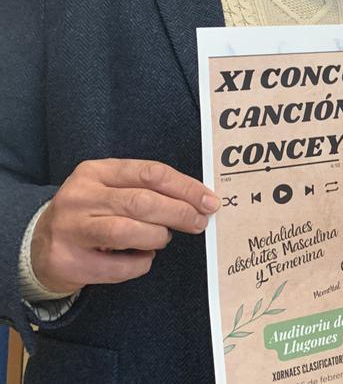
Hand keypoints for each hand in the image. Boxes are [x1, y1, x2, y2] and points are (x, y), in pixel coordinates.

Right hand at [30, 159, 218, 293]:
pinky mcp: (68, 260)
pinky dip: (141, 264)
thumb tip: (199, 200)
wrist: (38, 245)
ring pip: (129, 232)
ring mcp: (71, 229)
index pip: (150, 173)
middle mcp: (80, 196)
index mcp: (95, 171)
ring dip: (157, 237)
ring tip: (162, 239)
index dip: (186, 187)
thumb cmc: (90, 214)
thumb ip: (147, 189)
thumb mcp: (111, 189)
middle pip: (142, 202)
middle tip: (199, 222)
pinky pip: (119, 266)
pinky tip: (142, 258)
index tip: (209, 201)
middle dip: (179, 213)